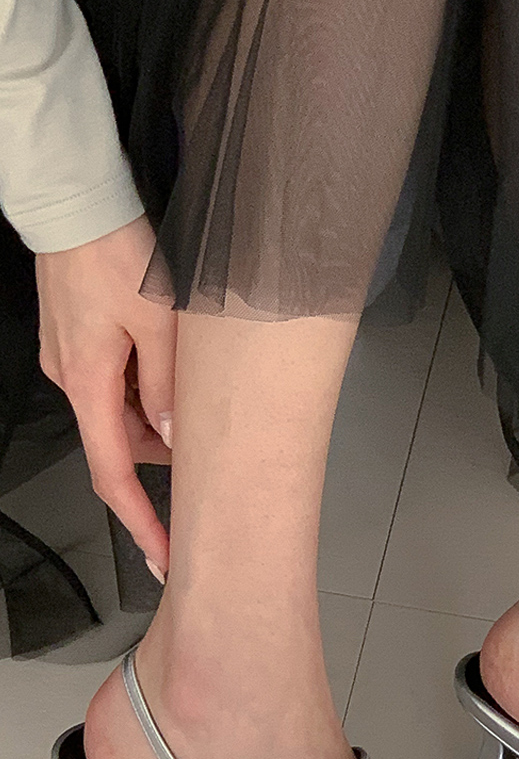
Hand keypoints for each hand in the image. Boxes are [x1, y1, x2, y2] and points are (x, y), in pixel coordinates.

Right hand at [35, 217, 175, 578]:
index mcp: (89, 385)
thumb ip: (169, 387)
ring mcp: (71, 359)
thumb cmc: (113, 251)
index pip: (114, 477)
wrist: (74, 204)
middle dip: (162, 454)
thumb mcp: (159, 323)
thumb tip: (178, 439)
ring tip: (193, 382)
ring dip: (155, 412)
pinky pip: (113, 379)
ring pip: (119, 410)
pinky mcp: (76, 339)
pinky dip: (141, 383)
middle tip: (208, 447)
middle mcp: (72, 379)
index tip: (163, 555)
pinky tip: (168, 356)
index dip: (140, 523)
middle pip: (120, 443)